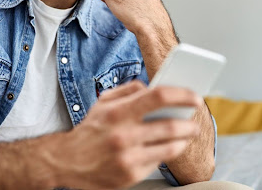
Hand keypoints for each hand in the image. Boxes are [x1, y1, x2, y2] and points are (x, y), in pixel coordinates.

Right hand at [53, 81, 201, 188]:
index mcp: (118, 113)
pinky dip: (166, 154)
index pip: (158, 97)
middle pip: (170, 126)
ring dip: (184, 140)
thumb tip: (152, 86)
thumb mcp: (103, 102)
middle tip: (194, 121)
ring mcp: (128, 158)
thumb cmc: (89, 130)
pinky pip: (159, 163)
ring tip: (186, 135)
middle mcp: (124, 135)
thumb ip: (128, 90)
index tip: (194, 96)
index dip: (182, 95)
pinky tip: (165, 148)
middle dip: (190, 123)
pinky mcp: (130, 176)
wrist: (66, 162)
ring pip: (171, 147)